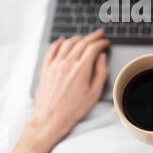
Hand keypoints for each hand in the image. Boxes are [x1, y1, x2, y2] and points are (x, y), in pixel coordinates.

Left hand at [10, 29, 109, 152]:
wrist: (50, 118)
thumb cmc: (73, 109)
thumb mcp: (94, 93)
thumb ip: (100, 72)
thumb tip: (101, 57)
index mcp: (81, 69)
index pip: (93, 47)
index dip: (101, 42)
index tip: (106, 42)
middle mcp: (67, 63)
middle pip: (81, 42)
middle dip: (92, 36)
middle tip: (99, 34)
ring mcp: (55, 64)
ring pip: (67, 43)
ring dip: (77, 38)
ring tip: (84, 37)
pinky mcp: (46, 68)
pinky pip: (51, 50)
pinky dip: (58, 42)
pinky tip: (62, 40)